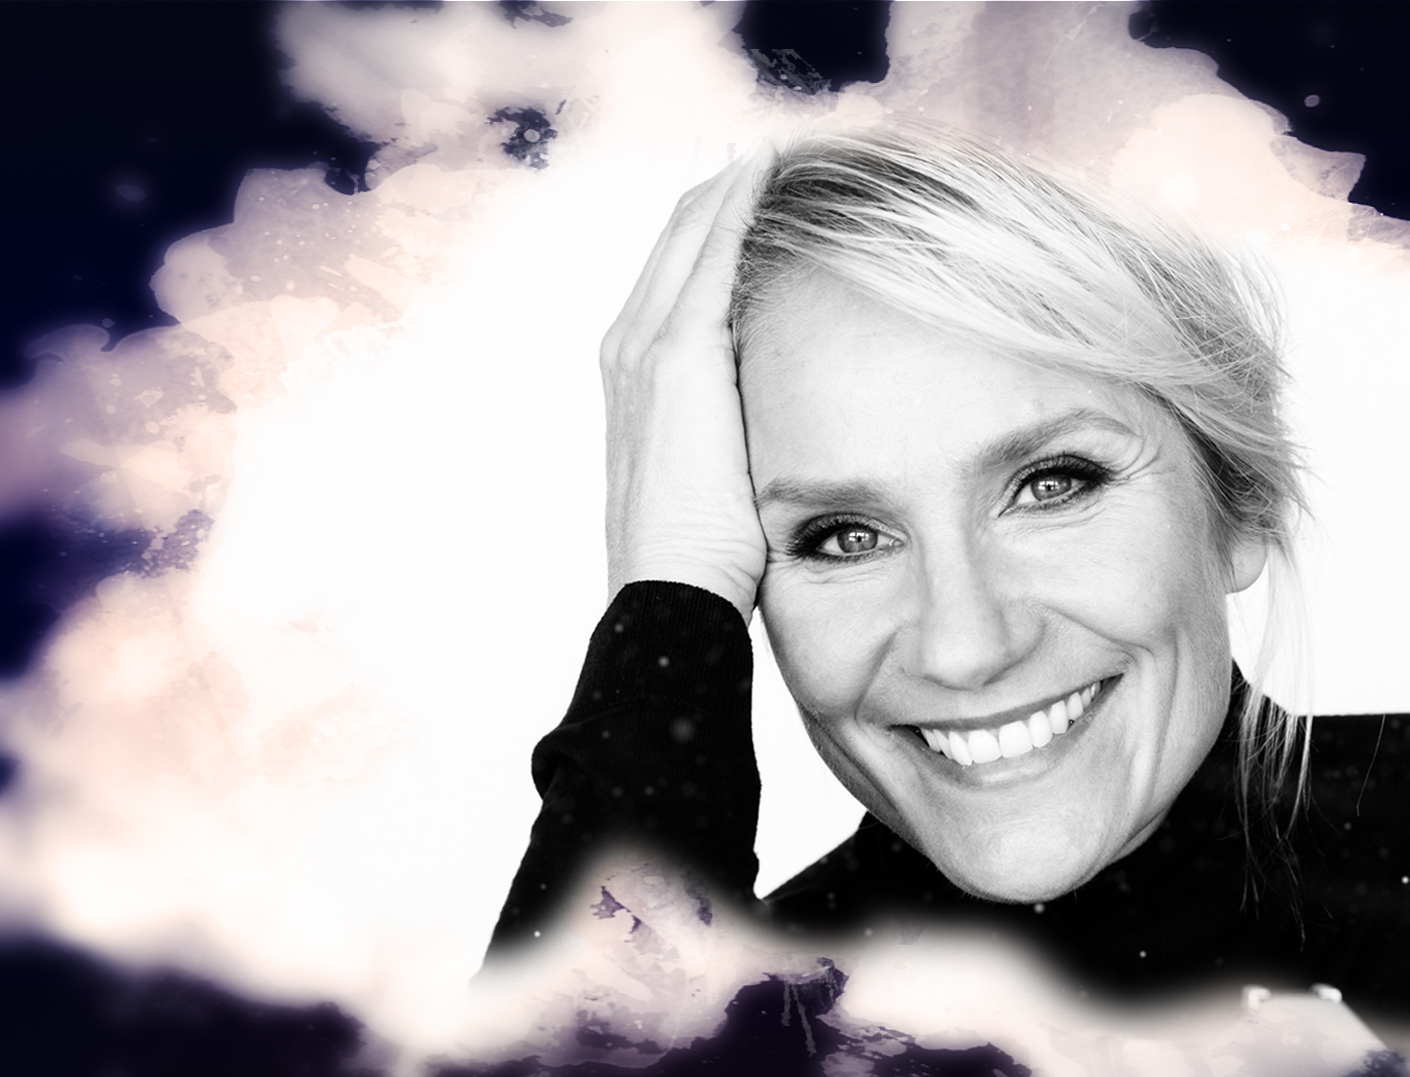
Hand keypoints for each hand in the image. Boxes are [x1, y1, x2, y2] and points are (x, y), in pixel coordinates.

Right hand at [600, 155, 769, 622]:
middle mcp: (628, 350)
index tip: (761, 196)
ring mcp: (646, 348)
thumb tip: (782, 432)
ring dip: (731, 187)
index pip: (673, 278)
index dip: (713, 231)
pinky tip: (766, 169)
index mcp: (634, 378)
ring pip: (688, 235)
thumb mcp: (715, 481)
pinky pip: (710, 256)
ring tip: (776, 149)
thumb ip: (734, 436)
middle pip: (674, 241)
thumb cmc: (702, 561)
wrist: (670, 594)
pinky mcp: (678, 354)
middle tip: (776, 154)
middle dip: (723, 195)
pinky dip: (736, 205)